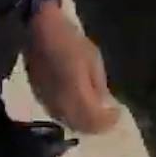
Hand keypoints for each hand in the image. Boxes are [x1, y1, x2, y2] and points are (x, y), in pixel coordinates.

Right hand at [24, 4, 120, 134]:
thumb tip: (105, 104)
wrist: (40, 31)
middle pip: (79, 125)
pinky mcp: (38, 96)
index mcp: (75, 91)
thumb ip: (98, 85)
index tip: (118, 113)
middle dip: (96, 125)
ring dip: (82, 123)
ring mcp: (46, 100)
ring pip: (66, 122)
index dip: (107, 120)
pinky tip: (78, 108)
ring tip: (95, 114)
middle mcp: (59, 101)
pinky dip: (70, 117)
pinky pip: (56, 114)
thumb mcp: (93, 59)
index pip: (93, 118)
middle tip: (108, 117)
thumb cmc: (71, 41)